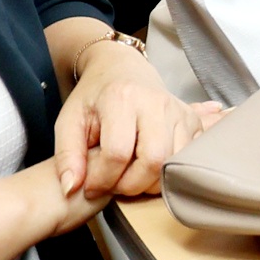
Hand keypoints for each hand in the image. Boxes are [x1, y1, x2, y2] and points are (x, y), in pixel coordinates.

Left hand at [54, 44, 210, 202]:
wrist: (121, 69)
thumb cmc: (94, 98)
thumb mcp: (68, 121)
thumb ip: (66, 156)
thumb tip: (71, 190)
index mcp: (122, 98)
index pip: (118, 153)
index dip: (103, 179)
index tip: (91, 187)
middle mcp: (156, 102)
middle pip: (153, 161)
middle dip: (131, 185)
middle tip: (114, 185)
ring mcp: (180, 111)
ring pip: (173, 164)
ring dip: (150, 182)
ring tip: (130, 176)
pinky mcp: (193, 121)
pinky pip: (186, 159)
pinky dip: (167, 173)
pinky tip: (148, 168)